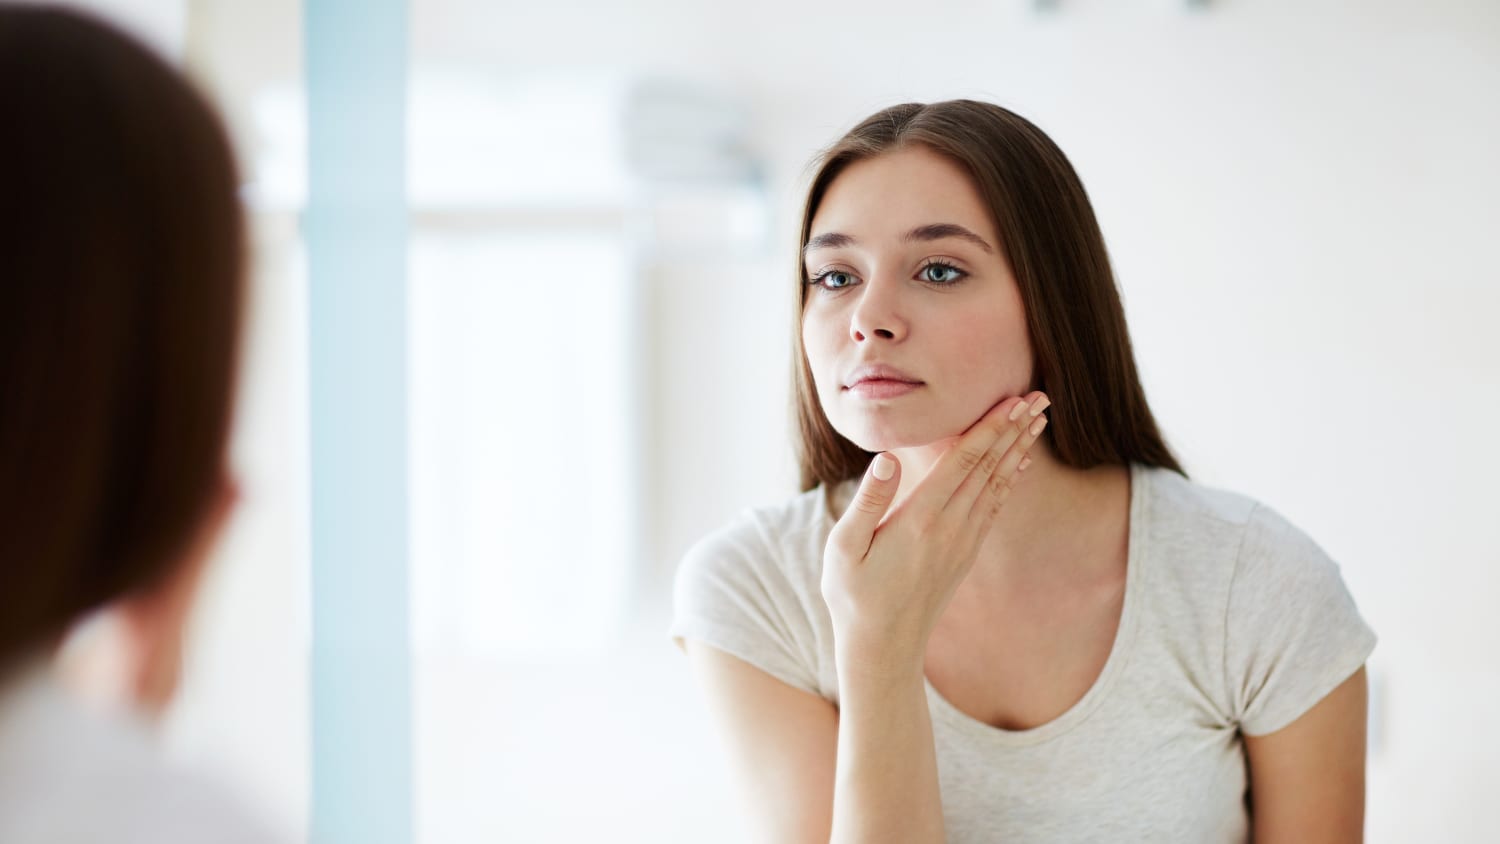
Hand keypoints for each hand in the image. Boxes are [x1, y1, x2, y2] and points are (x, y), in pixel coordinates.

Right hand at [820, 391, 1049, 679]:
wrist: (883, 648)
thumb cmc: (853, 596)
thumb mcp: (843, 549)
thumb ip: (868, 501)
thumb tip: (885, 458)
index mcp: (920, 520)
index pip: (962, 463)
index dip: (989, 428)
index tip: (1012, 400)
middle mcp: (950, 528)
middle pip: (989, 467)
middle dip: (1015, 429)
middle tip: (1041, 396)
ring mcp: (962, 542)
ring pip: (997, 485)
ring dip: (1018, 448)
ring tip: (1038, 420)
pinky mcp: (964, 553)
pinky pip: (993, 507)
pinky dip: (1009, 479)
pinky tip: (1019, 462)